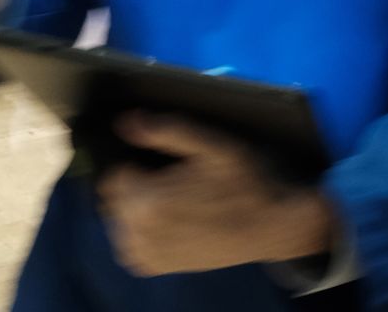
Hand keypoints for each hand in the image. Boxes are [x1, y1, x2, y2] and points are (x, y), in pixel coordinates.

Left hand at [97, 113, 335, 277]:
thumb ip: (167, 130)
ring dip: (136, 208)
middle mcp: (140, 233)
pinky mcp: (157, 267)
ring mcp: (148, 254)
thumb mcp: (212, 144)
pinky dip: (141, 231)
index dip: (136, 163)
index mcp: (148, 201)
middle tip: (172, 180)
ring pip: (120, 219)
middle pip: (114, 197)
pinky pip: (130, 243)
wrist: (274, 226)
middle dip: (135, 185)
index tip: (161, 163)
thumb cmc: (246, 182)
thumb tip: (126, 122)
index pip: (113, 174)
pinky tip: (168, 220)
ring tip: (172, 199)